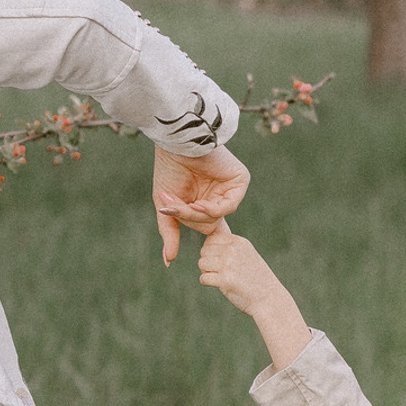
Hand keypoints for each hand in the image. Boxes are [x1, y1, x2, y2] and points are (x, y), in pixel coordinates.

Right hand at [154, 144, 248, 264]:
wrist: (176, 143)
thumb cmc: (169, 169)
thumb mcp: (166, 207)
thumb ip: (170, 233)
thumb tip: (168, 262)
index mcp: (205, 202)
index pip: (207, 227)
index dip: (196, 231)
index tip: (187, 232)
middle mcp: (220, 196)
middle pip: (209, 225)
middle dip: (190, 219)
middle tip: (174, 208)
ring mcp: (231, 189)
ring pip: (218, 217)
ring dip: (198, 214)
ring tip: (184, 203)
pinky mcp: (240, 181)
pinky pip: (230, 205)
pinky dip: (214, 208)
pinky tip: (200, 203)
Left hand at [197, 222, 312, 371]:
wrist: (271, 303)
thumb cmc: (256, 283)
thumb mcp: (245, 258)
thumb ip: (229, 248)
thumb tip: (206, 238)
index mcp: (240, 242)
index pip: (211, 239)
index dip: (212, 253)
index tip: (224, 264)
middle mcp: (235, 249)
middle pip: (203, 252)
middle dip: (209, 264)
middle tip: (226, 276)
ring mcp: (230, 263)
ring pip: (202, 265)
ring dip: (209, 275)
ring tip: (228, 283)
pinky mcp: (226, 279)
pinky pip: (204, 279)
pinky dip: (210, 285)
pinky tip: (226, 289)